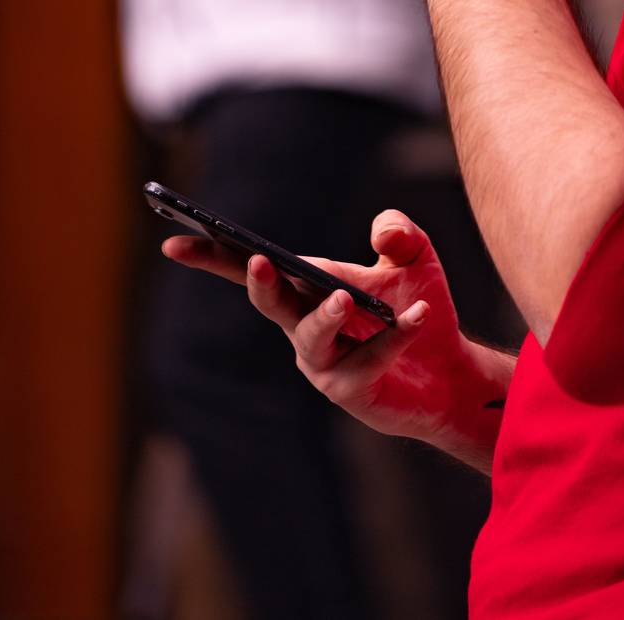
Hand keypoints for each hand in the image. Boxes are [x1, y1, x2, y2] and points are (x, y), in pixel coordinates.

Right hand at [162, 209, 506, 456]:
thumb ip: (398, 233)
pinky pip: (367, 359)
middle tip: (260, 262)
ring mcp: (322, 362)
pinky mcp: (352, 390)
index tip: (173, 243)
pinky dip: (394, 334)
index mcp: (304, 287)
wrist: (450, 368)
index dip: (211, 256)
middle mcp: (302, 325)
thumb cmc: (416, 306)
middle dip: (260, 283)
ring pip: (311, 337)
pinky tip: (417, 314)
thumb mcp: (413, 258)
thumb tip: (383, 233)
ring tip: (344, 297)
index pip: (249, 267)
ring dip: (325, 315)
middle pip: (269, 302)